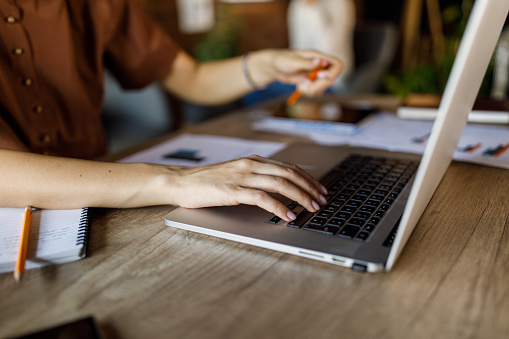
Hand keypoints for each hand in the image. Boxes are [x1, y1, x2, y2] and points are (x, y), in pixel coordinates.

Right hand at [170, 155, 327, 221]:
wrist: (183, 182)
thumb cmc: (208, 182)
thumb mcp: (236, 174)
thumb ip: (256, 176)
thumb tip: (279, 188)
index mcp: (254, 160)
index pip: (288, 167)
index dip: (308, 178)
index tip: (320, 189)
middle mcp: (251, 165)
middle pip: (289, 173)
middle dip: (310, 187)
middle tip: (323, 200)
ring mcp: (242, 177)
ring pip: (281, 183)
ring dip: (300, 196)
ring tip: (312, 208)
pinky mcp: (234, 190)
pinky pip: (263, 198)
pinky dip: (280, 207)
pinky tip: (289, 215)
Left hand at [251, 49, 343, 96]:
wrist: (273, 67)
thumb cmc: (282, 60)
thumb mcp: (293, 61)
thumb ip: (307, 63)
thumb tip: (320, 61)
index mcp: (318, 57)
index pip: (338, 64)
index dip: (333, 73)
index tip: (319, 76)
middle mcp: (320, 66)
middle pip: (332, 79)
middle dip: (319, 85)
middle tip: (305, 84)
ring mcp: (316, 75)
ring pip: (324, 87)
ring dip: (313, 90)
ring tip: (300, 86)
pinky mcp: (311, 82)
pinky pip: (316, 91)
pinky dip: (309, 92)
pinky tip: (299, 87)